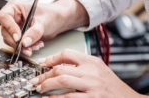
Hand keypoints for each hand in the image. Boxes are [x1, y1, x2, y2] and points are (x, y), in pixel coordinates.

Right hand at [0, 0, 88, 56]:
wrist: (58, 20)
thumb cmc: (51, 14)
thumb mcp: (43, 22)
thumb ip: (34, 32)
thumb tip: (24, 42)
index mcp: (15, 6)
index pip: (4, 16)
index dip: (9, 28)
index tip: (18, 38)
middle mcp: (12, 15)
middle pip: (5, 30)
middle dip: (15, 41)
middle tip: (25, 48)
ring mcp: (14, 25)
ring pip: (9, 39)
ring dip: (21, 46)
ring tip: (35, 46)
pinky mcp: (18, 34)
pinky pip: (16, 44)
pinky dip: (25, 47)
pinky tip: (35, 45)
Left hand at [29, 49, 146, 97]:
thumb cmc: (113, 88)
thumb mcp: (99, 71)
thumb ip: (82, 66)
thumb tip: (57, 66)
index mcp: (92, 62)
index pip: (67, 54)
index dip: (51, 58)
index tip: (41, 64)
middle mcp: (92, 72)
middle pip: (60, 68)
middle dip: (44, 75)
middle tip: (35, 80)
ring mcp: (92, 86)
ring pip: (62, 81)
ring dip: (46, 85)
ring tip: (39, 89)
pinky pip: (68, 97)